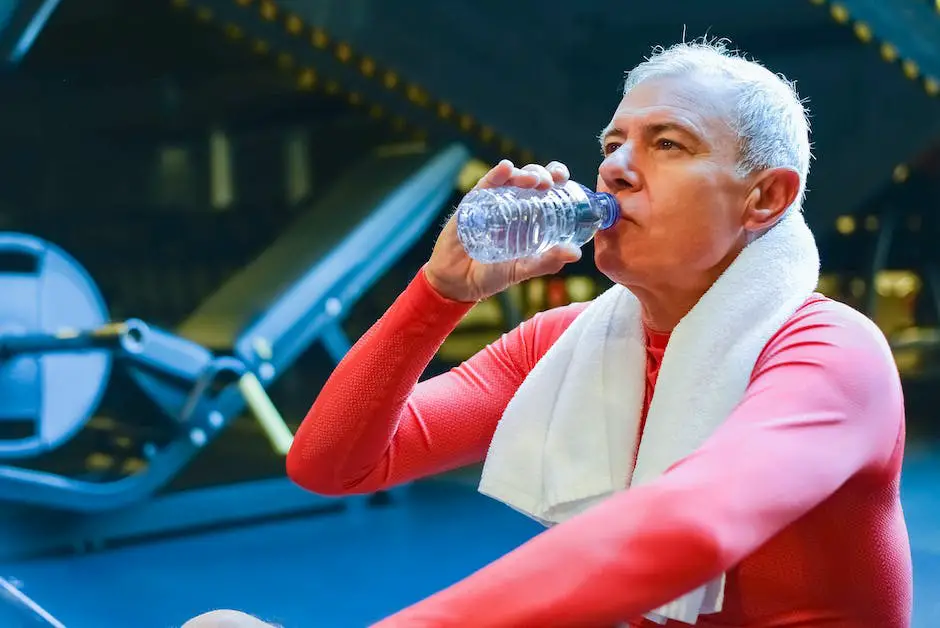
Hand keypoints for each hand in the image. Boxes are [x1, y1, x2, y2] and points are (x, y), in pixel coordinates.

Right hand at [424, 159, 581, 301]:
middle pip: (532, 178)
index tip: (566, 180)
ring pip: (512, 177)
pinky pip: (486, 183)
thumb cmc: (493, 273)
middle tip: (552, 182)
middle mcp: (513, 203)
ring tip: (534, 180)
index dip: (558, 179)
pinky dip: (497, 174)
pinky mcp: (473, 202)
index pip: (548, 189)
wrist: (458, 282)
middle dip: (545, 173)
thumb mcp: (524, 269)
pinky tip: (506, 168)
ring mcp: (493, 200)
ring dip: (525, 173)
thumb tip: (576, 254)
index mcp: (530, 215)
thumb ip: (548, 262)